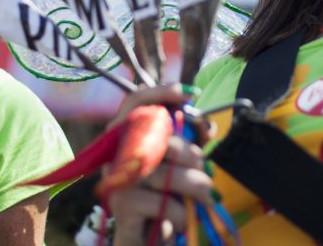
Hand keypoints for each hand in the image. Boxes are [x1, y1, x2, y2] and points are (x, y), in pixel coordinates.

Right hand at [105, 86, 213, 245]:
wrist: (147, 240)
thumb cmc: (164, 197)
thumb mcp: (181, 164)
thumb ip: (191, 139)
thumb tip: (205, 123)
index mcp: (126, 135)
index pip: (135, 101)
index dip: (160, 92)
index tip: (188, 93)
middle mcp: (115, 151)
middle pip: (157, 137)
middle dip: (191, 152)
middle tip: (207, 168)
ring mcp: (115, 177)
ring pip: (163, 172)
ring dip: (194, 185)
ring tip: (207, 196)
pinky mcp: (120, 204)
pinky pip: (161, 201)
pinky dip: (182, 211)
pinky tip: (184, 218)